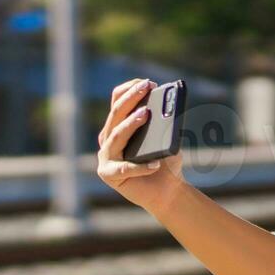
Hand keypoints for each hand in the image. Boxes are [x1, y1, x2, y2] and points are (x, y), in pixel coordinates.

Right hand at [96, 77, 185, 214]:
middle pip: (115, 114)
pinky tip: (155, 164)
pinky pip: (125, 168)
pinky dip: (141, 167)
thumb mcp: (166, 138)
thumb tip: (164, 109)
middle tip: (146, 88)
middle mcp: (108, 138)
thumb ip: (162, 124)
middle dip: (131, 99)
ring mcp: (106, 156)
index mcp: (118, 125)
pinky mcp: (109, 175)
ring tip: (146, 114)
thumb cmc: (166, 162)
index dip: (130, 89)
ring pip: (116, 136)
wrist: (168, 192)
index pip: (117, 100)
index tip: (148, 83)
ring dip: (131, 124)